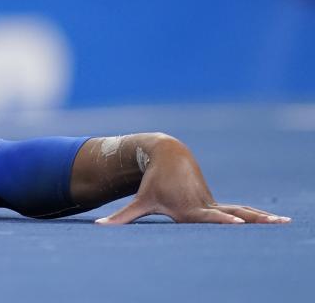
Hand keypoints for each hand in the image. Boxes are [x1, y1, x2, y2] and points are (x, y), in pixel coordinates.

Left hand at [95, 136, 289, 224]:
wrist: (166, 154)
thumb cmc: (151, 182)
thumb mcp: (139, 201)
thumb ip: (122, 216)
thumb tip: (100, 227)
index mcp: (188, 209)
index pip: (207, 218)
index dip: (221, 221)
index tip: (236, 224)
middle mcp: (204, 206)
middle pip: (230, 215)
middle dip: (250, 220)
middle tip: (269, 223)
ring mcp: (213, 204)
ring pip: (240, 211)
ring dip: (261, 218)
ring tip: (283, 223)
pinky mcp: (216, 203)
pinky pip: (240, 211)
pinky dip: (257, 216)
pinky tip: (276, 223)